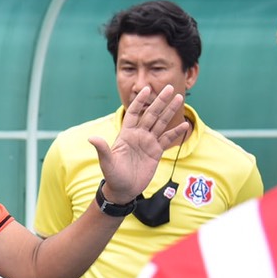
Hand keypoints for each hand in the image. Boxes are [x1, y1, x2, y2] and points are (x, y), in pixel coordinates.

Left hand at [88, 84, 188, 201]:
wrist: (123, 190)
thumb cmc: (112, 176)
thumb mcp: (107, 162)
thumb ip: (102, 149)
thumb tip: (92, 138)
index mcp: (126, 133)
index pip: (134, 112)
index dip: (140, 101)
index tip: (147, 89)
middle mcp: (138, 135)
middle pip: (152, 114)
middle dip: (160, 101)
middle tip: (170, 88)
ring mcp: (148, 142)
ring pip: (161, 123)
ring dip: (170, 111)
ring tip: (179, 99)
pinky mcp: (156, 152)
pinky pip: (167, 139)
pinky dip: (175, 132)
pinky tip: (184, 125)